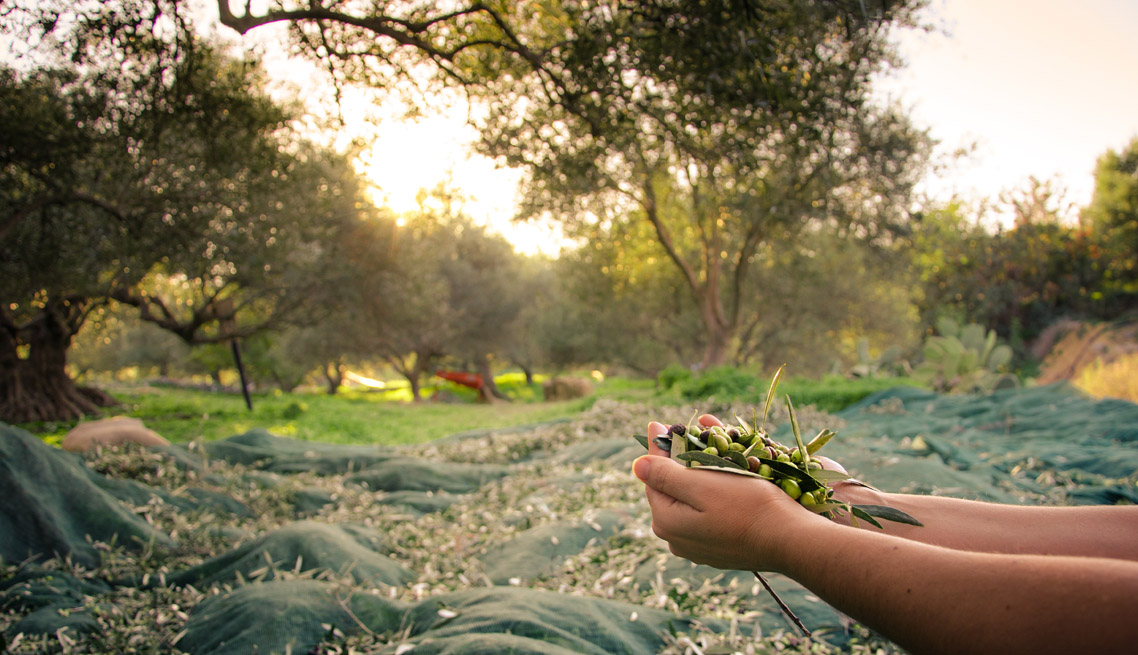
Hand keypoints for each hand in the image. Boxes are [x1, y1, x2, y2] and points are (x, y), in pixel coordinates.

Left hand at [635, 419, 829, 572]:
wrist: (790, 540)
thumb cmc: (748, 506)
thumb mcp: (702, 484)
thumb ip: (665, 475)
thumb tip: (637, 464)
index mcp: (666, 521)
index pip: (654, 476)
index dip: (657, 447)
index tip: (656, 423)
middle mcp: (676, 539)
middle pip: (670, 490)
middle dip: (676, 461)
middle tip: (680, 433)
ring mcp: (697, 548)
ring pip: (689, 502)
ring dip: (694, 476)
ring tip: (701, 451)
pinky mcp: (717, 549)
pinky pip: (705, 514)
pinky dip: (709, 494)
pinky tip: (720, 479)